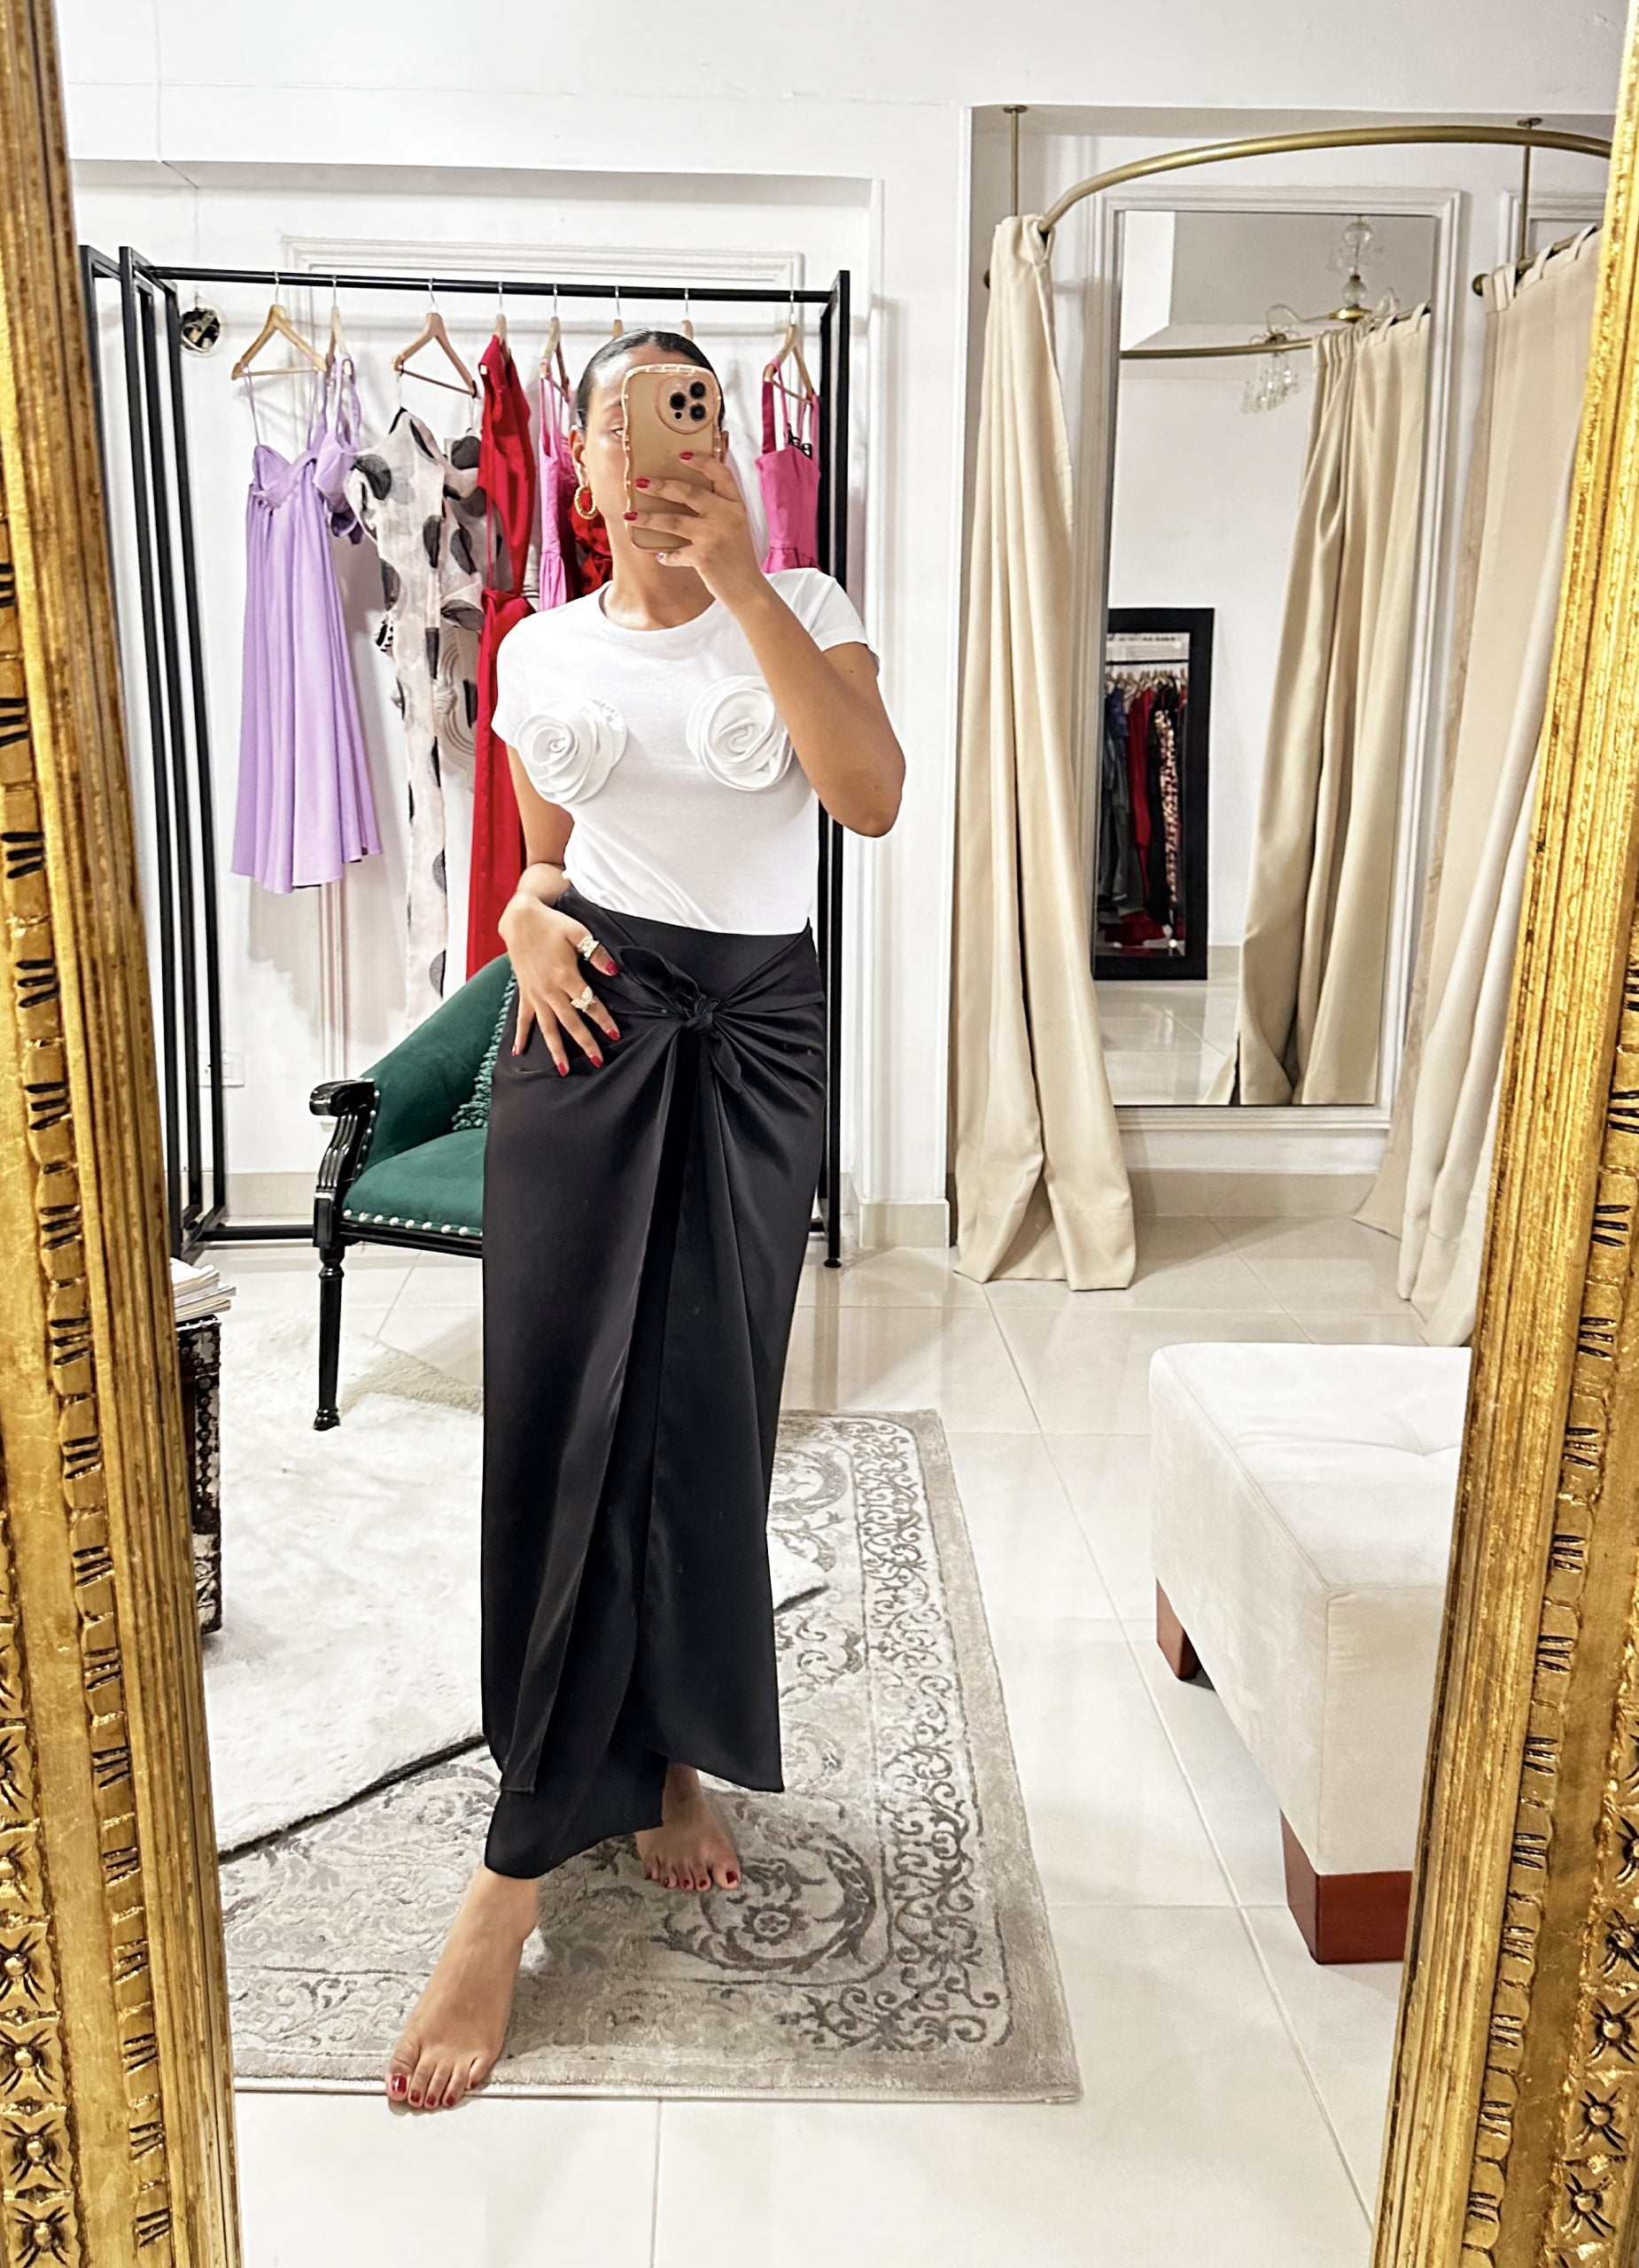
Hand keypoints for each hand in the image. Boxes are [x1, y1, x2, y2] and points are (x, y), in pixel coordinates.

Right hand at [500, 898, 620, 1074]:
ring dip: (556, 1049)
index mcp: (565, 976)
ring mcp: (535, 994)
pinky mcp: (524, 992)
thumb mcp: (578, 932)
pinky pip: (522, 1018)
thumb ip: (596, 953)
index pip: (589, 1003)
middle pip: (570, 1022)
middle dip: (585, 1043)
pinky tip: (518, 1052)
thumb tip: (613, 971)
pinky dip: (521, 1035)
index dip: (603, 1020)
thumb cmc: (551, 924)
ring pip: (547, 1028)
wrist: (520, 919)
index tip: (614, 1034)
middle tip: (597, 1061)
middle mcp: (549, 990)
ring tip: (564, 1070)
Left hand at [625, 452, 765, 607]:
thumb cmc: (739, 557)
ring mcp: (713, 536)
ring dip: (648, 518)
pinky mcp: (703, 556)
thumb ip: (720, 508)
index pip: (720, 474)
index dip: (702, 461)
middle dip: (660, 486)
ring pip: (672, 520)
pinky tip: (659, 555)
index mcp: (735, 505)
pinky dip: (665, 556)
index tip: (682, 454)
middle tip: (640, 482)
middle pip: (688, 492)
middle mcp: (725, 516)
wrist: (748, 589)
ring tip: (629, 515)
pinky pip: (675, 553)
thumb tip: (688, 495)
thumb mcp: (737, 526)